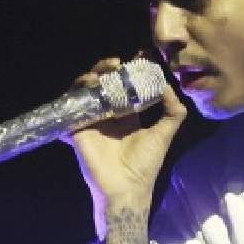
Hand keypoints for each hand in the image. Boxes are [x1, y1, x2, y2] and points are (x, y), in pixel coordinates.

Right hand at [67, 55, 187, 208]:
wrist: (127, 188)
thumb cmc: (145, 163)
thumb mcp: (165, 133)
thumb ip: (173, 111)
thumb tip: (168, 86)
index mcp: (127, 115)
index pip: (125, 86)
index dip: (130, 70)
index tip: (138, 55)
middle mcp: (108, 114)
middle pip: (103, 83)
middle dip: (108, 69)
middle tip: (117, 63)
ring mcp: (91, 120)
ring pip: (85, 90)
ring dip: (91, 76)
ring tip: (103, 72)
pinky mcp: (76, 129)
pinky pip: (70, 106)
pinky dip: (75, 93)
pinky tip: (88, 86)